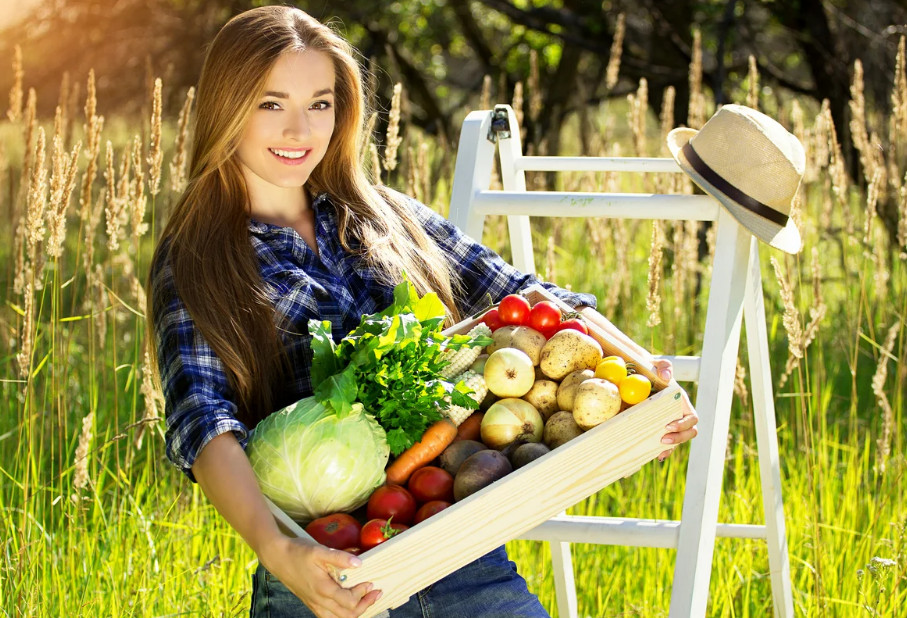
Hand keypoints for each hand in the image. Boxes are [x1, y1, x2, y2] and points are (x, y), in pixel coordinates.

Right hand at [259, 535, 380, 617]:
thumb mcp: (319, 551)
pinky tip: (347, 603)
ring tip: (364, 599)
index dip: (363, 594)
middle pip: (347, 615)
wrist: (277, 557)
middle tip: (375, 592)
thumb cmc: (298, 552)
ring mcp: (314, 604)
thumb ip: (340, 558)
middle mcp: (319, 601)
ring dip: (354, 611)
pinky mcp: (310, 603)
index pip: (349, 602)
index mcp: (323, 589)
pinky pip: (329, 617)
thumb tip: (359, 564)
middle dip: (365, 605)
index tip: (370, 582)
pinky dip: (342, 613)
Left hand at [651, 359, 698, 461]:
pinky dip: (663, 451)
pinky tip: (655, 455)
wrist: (634, 377)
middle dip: (679, 438)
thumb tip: (666, 375)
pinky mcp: (658, 429)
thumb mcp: (655, 365)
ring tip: (659, 450)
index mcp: (681, 403)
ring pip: (677, 440)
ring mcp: (669, 423)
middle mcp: (678, 415)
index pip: (692, 418)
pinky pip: (665, 443)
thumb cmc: (648, 370)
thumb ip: (663, 366)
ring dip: (671, 447)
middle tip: (663, 439)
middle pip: (688, 432)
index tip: (668, 426)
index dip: (683, 425)